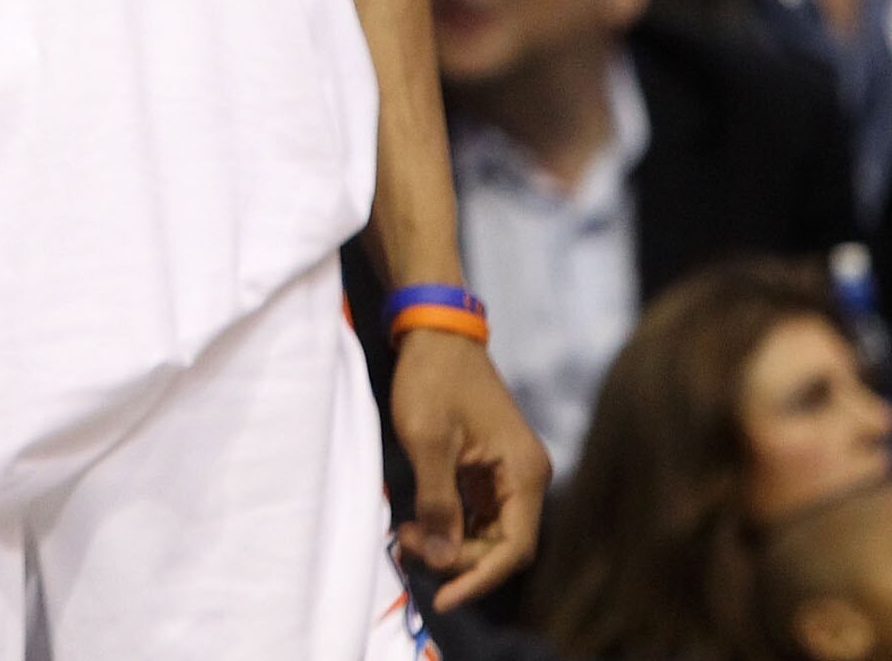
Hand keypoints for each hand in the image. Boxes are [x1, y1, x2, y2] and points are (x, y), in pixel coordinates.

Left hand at [389, 329, 549, 609]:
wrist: (434, 332)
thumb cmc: (432, 380)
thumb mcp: (428, 442)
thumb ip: (437, 504)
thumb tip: (444, 560)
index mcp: (524, 473)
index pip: (514, 548)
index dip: (479, 578)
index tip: (442, 599)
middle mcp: (525, 477)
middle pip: (501, 545)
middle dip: (456, 558)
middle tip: (406, 546)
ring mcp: (507, 472)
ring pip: (486, 531)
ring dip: (450, 543)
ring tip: (405, 535)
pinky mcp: (487, 467)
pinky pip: (475, 512)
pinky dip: (449, 523)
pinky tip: (416, 523)